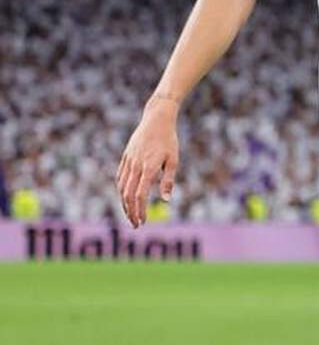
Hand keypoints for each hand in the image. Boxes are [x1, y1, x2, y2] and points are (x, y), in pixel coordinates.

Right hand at [116, 97, 180, 227]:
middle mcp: (135, 165)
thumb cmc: (169, 141)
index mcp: (148, 167)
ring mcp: (128, 161)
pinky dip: (122, 191)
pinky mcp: (125, 158)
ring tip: (131, 215)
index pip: (140, 195)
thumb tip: (166, 201)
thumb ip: (168, 181)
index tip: (143, 221)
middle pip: (128, 194)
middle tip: (136, 224)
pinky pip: (120, 178)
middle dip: (130, 211)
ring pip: (122, 187)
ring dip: (124, 203)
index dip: (140, 210)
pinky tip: (126, 198)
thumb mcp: (173, 160)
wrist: (156, 120)